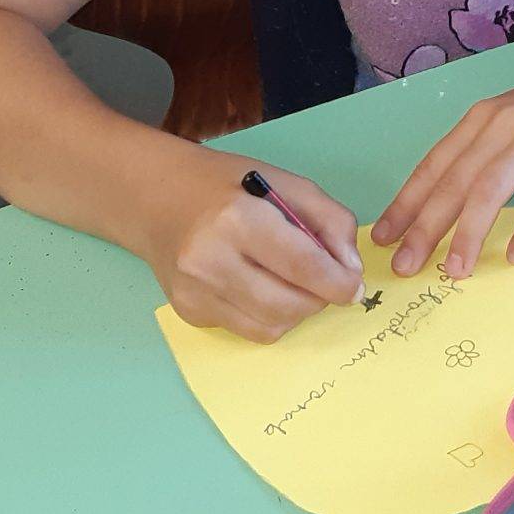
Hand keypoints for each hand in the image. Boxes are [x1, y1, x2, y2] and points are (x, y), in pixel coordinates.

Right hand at [138, 154, 362, 343]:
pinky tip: (263, 287)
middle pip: (288, 304)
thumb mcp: (286, 184)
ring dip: (297, 311)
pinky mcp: (189, 312)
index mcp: (238, 219)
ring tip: (295, 282)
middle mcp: (210, 260)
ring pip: (271, 326)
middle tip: (328, 282)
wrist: (158, 199)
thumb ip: (330, 220)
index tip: (355, 287)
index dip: (338, 282)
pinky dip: (270, 316)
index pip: (302, 265)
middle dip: (320, 299)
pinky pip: (248, 330)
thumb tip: (350, 269)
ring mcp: (195, 292)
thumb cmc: (229, 187)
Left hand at [373, 59, 513, 278]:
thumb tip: (447, 205)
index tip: (382, 238)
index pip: (435, 164)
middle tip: (405, 266)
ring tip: (457, 271)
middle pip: (455, 181)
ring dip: (469, 234)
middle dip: (425, 227)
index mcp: (485, 117)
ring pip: (491, 189)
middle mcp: (505, 122)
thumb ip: (487, 153)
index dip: (406, 202)